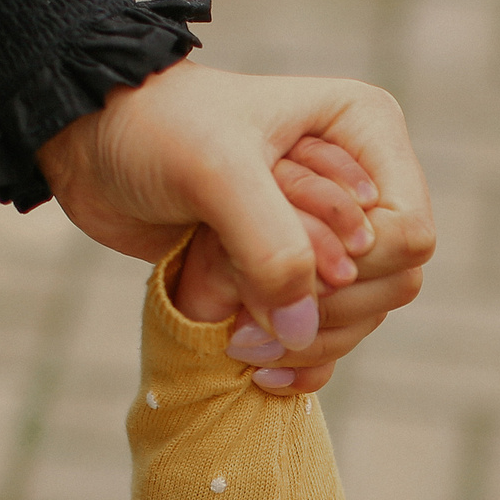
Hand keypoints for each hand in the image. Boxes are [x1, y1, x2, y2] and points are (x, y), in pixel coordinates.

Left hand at [38, 61, 434, 362]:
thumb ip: (272, 245)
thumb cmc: (154, 128)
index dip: (359, 267)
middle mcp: (363, 186)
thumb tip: (305, 329)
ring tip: (238, 339)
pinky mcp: (297, 275)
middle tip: (251, 315)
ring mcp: (332, 234)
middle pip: (395, 283)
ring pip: (364, 317)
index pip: (409, 233)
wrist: (90, 140)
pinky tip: (259, 371)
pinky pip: (330, 339)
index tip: (291, 266)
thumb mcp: (216, 171)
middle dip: (327, 310)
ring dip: (304, 339)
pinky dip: (300, 362)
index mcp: (366, 135)